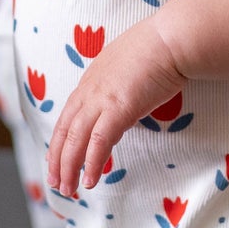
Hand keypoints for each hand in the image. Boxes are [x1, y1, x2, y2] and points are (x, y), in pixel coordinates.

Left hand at [45, 18, 185, 196]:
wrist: (174, 38)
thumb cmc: (162, 47)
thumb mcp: (131, 65)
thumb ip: (121, 81)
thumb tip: (127, 94)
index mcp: (92, 79)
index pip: (68, 115)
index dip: (60, 139)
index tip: (56, 158)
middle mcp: (90, 89)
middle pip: (65, 130)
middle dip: (57, 159)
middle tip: (55, 182)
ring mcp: (102, 99)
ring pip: (76, 139)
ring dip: (69, 167)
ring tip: (69, 189)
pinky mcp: (118, 109)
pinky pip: (99, 142)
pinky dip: (92, 163)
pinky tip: (90, 180)